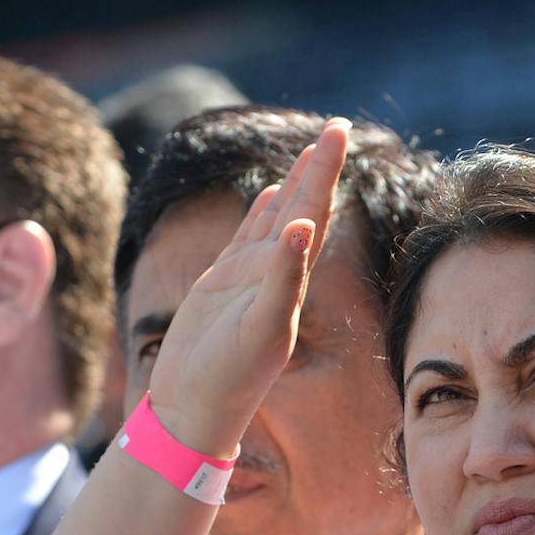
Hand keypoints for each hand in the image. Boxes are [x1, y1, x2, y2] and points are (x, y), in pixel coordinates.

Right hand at [144, 123, 348, 455]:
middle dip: (319, 167)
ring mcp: (248, 278)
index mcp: (291, 280)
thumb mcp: (261, 328)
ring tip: (311, 150)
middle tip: (337, 125)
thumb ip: (282, 279)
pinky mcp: (221, 286)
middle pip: (301, 207)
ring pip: (275, 218)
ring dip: (294, 185)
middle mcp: (275, 274)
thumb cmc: (228, 377)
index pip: (313, 212)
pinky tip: (268, 195)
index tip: (340, 132)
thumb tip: (304, 226)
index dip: (325, 172)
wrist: (194, 409)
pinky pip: (246, 239)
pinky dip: (259, 214)